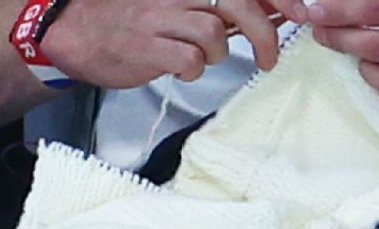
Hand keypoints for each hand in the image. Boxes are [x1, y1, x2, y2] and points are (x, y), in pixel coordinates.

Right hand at [41, 0, 306, 87]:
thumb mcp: (183, 5)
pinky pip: (190, 60)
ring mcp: (162, 17)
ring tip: (200, 60)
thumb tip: (276, 10)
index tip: (300, 13)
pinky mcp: (148, 46)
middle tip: (269, 59)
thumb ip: (225, 8)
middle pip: (239, 4)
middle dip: (264, 34)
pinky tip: (181, 70)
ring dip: (218, 55)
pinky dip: (193, 70)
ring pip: (215, 34)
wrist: (77, 32)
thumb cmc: (136, 21)